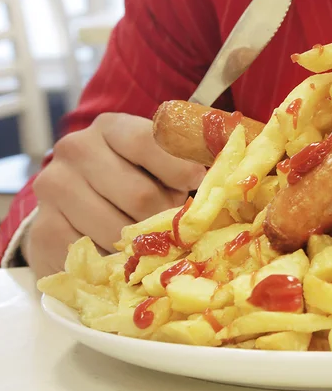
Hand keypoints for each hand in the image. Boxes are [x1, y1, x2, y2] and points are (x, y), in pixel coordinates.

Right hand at [25, 113, 205, 277]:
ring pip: (117, 230)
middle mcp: (76, 150)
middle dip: (166, 217)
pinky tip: (123, 259)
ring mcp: (54, 188)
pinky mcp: (43, 229)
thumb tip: (229, 161)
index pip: (149, 142)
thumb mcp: (164, 159)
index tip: (200, 185)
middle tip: (177, 227)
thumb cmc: (138, 177)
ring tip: (151, 241)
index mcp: (112, 127)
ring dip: (142, 243)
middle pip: (139, 194)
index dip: (180, 167)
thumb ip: (193, 158)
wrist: (80, 201)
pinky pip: (91, 255)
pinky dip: (114, 264)